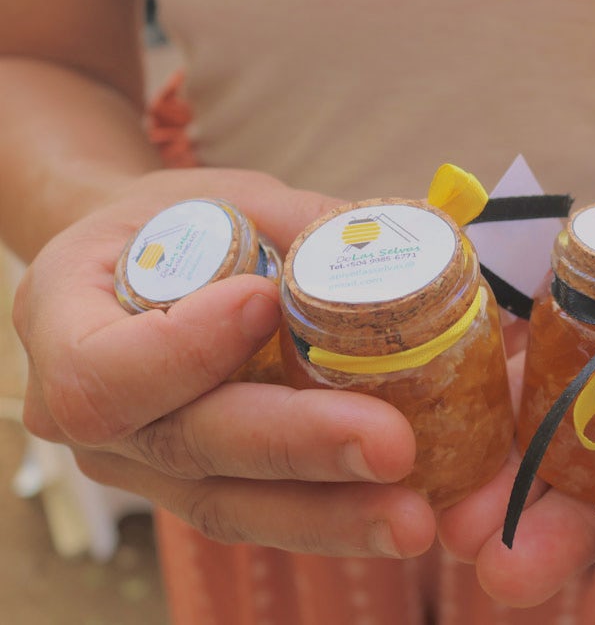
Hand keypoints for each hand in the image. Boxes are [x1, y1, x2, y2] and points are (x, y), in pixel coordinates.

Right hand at [14, 168, 435, 557]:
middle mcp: (90, 417)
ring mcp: (143, 466)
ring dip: (328, 515)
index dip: (181, 350)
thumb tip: (392, 246)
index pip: (101, 369)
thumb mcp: (218, 196)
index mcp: (64, 321)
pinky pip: (259, 513)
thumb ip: (297, 221)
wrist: (137, 268)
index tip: (264, 302)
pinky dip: (330, 518)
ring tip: (411, 518)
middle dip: (296, 446)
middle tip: (391, 444)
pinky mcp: (197, 487)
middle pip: (188, 447)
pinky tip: (394, 515)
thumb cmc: (174, 226)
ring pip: (228, 504)